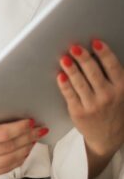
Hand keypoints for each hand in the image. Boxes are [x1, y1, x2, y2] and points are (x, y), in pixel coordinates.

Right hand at [0, 118, 44, 178]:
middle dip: (27, 137)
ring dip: (26, 149)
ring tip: (33, 139)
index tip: (29, 121)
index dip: (19, 128)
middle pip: (9, 147)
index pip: (1, 134)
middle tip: (38, 128)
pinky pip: (4, 169)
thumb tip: (8, 114)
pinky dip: (17, 160)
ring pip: (10, 160)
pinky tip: (22, 151)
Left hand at [57, 39, 123, 159]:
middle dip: (83, 59)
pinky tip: (60, 75)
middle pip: (94, 73)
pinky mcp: (79, 112)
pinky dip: (64, 85)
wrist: (109, 137)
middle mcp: (109, 97)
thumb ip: (112, 75)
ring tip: (64, 58)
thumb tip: (97, 52)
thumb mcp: (120, 92)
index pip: (113, 67)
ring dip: (71, 69)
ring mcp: (93, 105)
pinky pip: (70, 95)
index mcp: (121, 88)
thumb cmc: (113, 108)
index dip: (104, 54)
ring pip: (80, 83)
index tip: (95, 42)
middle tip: (74, 47)